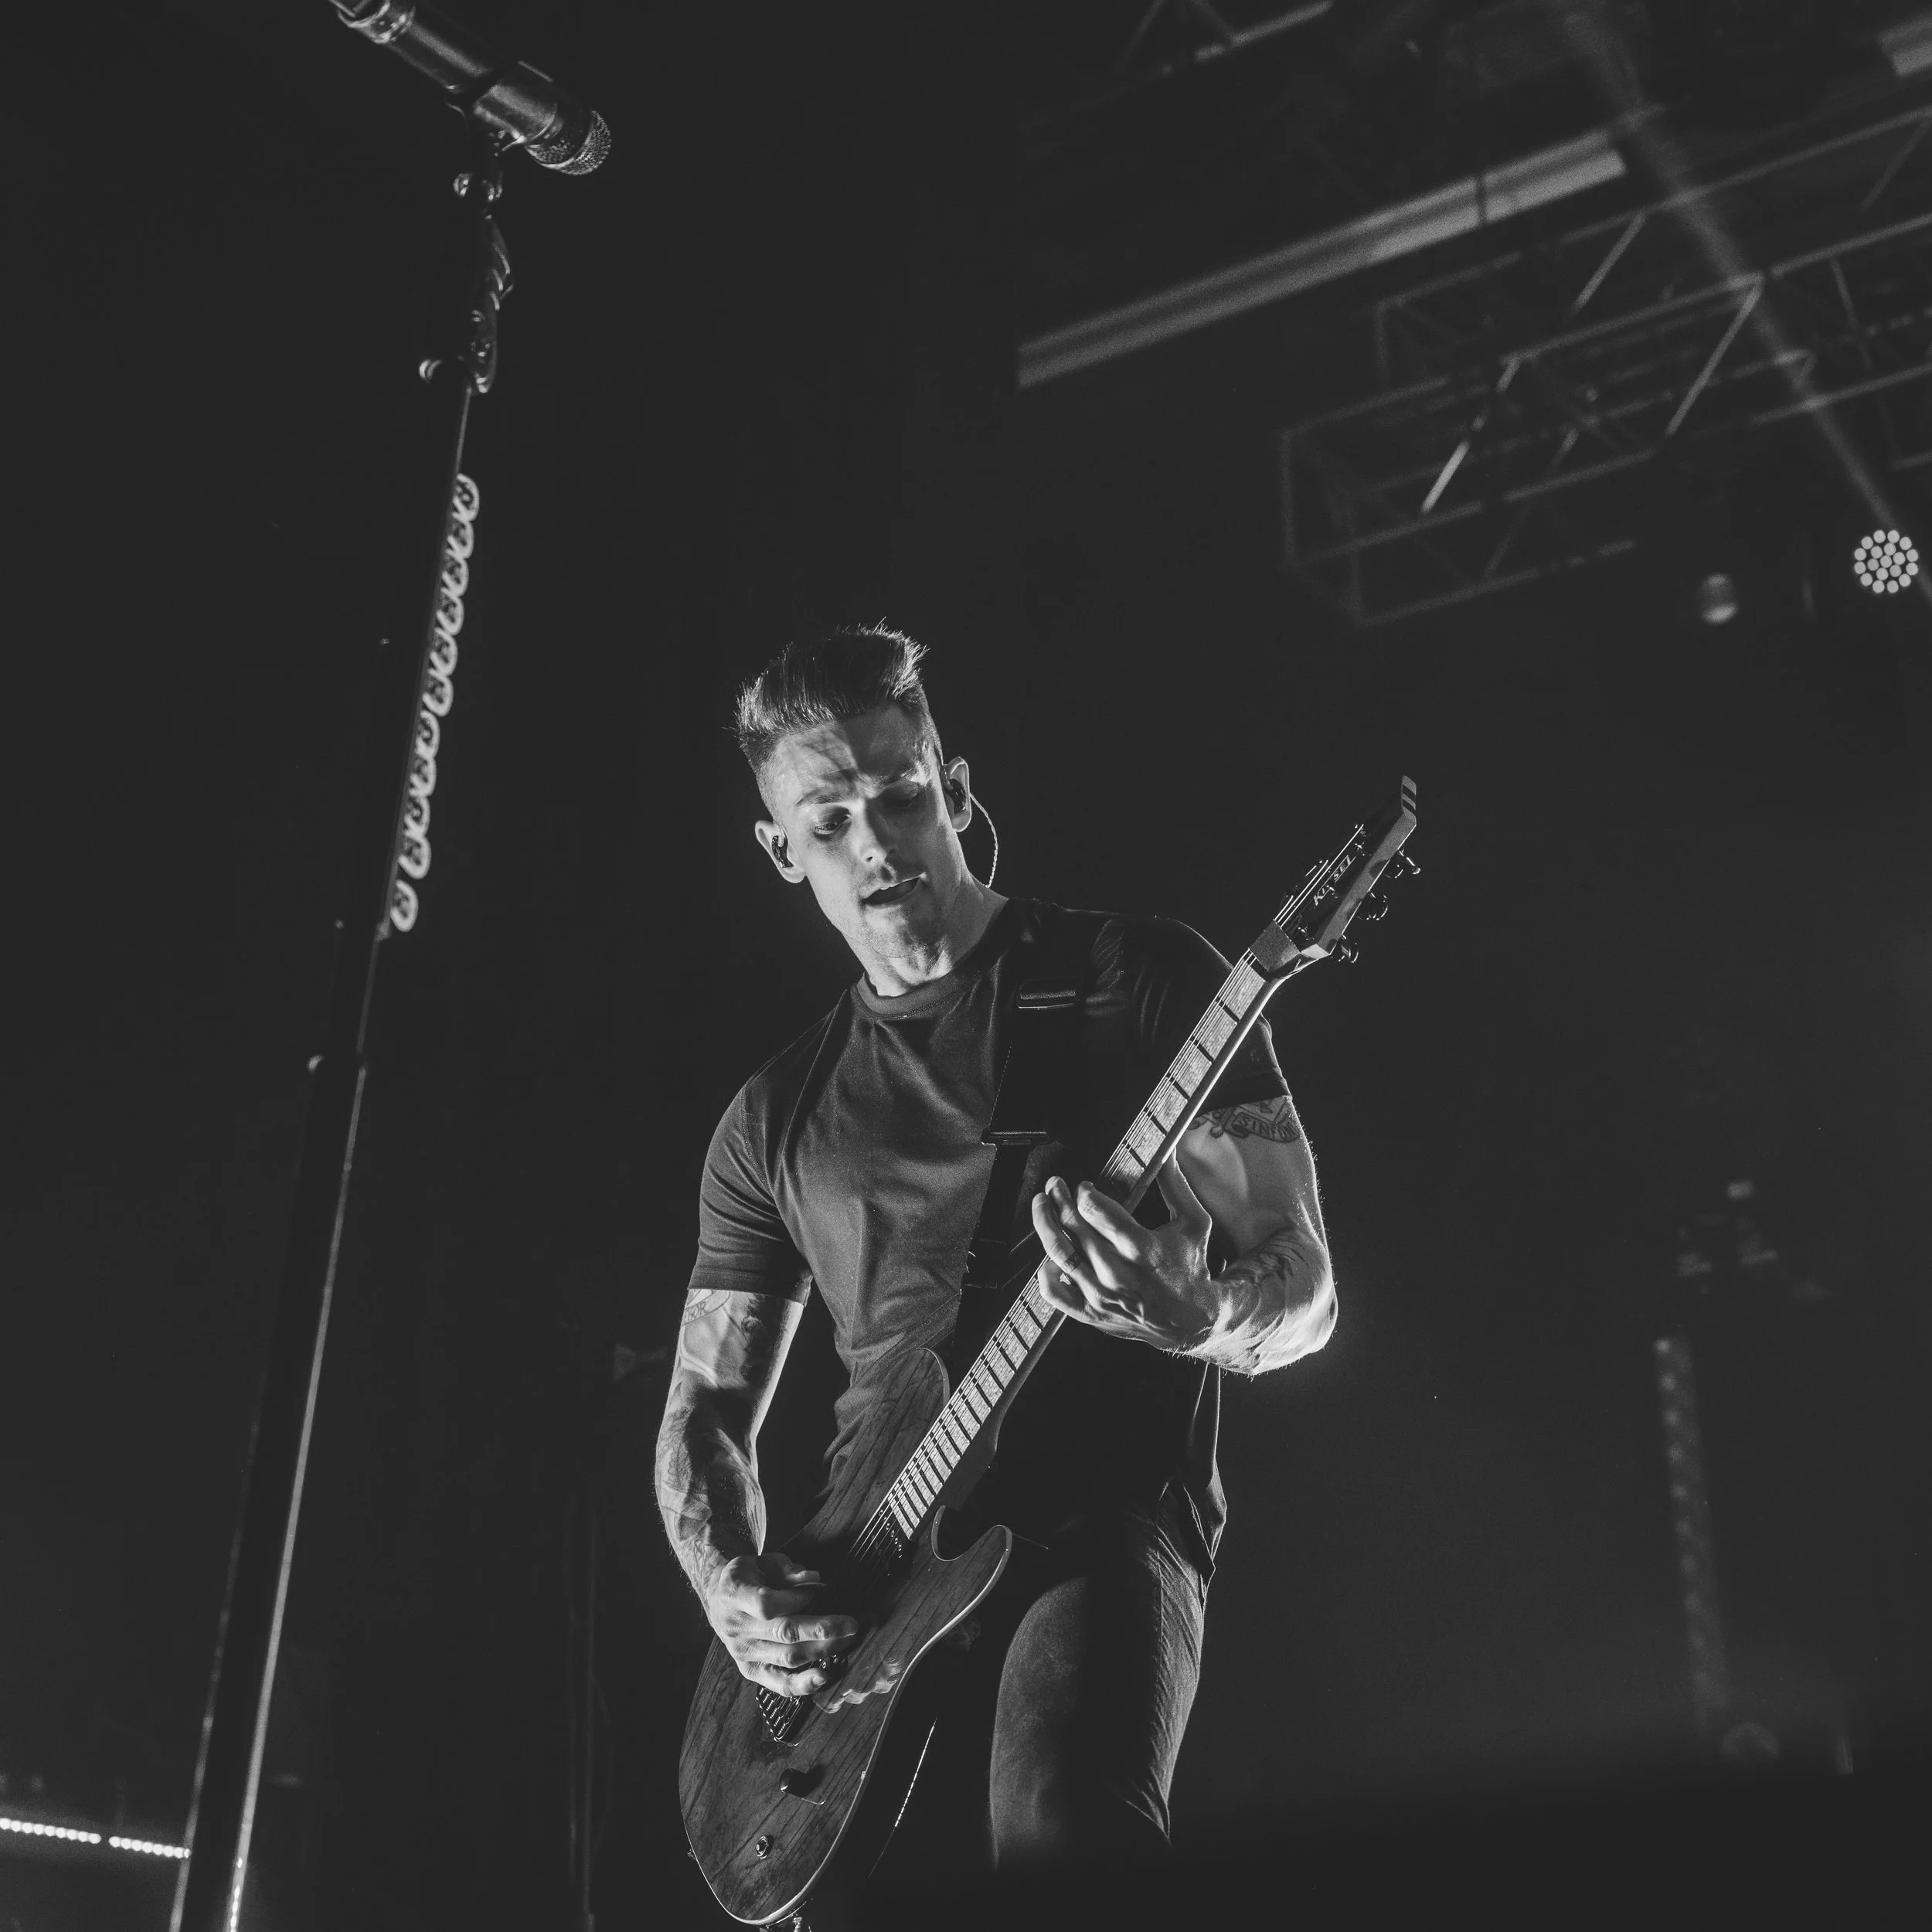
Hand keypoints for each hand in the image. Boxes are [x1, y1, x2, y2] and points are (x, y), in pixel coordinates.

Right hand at [700, 1550, 858, 1695]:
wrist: (720, 1599)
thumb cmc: (749, 1576)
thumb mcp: (764, 1561)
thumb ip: (788, 1569)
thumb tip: (814, 1579)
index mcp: (734, 1594)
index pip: (766, 1604)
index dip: (794, 1599)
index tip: (817, 1590)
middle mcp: (736, 1627)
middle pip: (783, 1633)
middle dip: (821, 1629)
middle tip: (851, 1624)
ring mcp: (742, 1652)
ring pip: (787, 1658)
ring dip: (821, 1651)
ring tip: (847, 1641)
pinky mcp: (750, 1670)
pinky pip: (778, 1683)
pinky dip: (803, 1684)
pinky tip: (825, 1676)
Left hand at [1030, 1164, 1216, 1351]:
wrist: (1191, 1319)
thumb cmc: (1192, 1265)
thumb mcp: (1193, 1222)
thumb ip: (1176, 1185)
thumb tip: (1167, 1151)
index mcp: (1142, 1247)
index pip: (1095, 1210)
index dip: (1083, 1193)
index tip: (1083, 1186)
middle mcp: (1117, 1272)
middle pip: (1073, 1227)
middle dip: (1058, 1199)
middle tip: (1055, 1185)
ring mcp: (1102, 1295)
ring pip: (1059, 1254)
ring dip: (1044, 1225)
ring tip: (1041, 1205)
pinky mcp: (1092, 1313)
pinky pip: (1055, 1294)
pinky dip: (1044, 1274)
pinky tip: (1046, 1258)